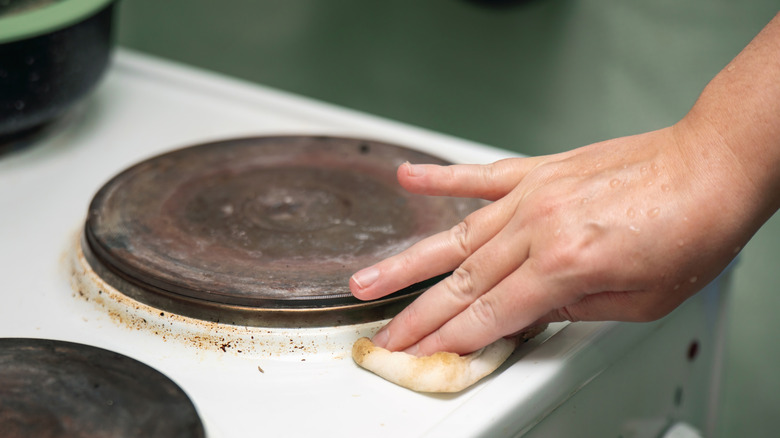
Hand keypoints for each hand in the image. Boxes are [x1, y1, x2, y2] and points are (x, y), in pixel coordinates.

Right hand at [350, 124, 760, 355]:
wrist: (710, 165)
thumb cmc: (691, 231)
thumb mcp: (641, 299)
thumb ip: (573, 309)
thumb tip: (527, 315)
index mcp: (566, 266)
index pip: (489, 314)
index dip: (447, 339)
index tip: (416, 353)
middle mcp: (540, 227)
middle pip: (461, 282)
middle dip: (417, 314)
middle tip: (383, 333)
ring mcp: (535, 194)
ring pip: (457, 235)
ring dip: (408, 260)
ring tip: (368, 278)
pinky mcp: (541, 170)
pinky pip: (481, 175)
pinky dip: (441, 178)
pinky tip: (409, 180)